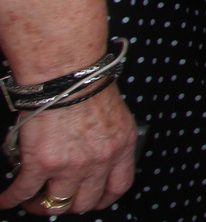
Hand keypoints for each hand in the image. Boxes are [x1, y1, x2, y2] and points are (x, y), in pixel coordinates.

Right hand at [0, 87, 136, 214]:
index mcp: (120, 146)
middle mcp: (99, 160)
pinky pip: (23, 192)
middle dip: (69, 203)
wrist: (66, 74)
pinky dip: (10, 199)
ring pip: (56, 204)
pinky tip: (5, 199)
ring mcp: (71, 166)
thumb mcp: (113, 115)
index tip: (93, 200)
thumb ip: (107, 139)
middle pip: (85, 201)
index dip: (102, 198)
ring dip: (41, 205)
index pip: (117, 187)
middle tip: (57, 197)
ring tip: (32, 200)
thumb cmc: (86, 84)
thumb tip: (94, 152)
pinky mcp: (41, 164)